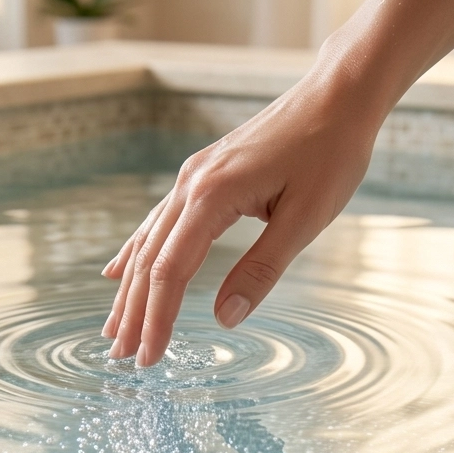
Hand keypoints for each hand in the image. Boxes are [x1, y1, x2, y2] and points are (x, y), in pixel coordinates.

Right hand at [100, 59, 384, 365]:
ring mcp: (192, 176)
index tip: (149, 358)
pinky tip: (118, 269)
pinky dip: (136, 252)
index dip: (157, 319)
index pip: (171, 272)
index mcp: (212, 197)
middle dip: (134, 312)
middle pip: (149, 260)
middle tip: (121, 356)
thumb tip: (225, 318)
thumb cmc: (331, 152)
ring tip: (114, 327)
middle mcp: (190, 185)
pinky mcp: (202, 174)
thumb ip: (262, 269)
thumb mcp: (305, 218)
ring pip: (148, 242)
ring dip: (130, 288)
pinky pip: (158, 221)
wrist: (339, 93)